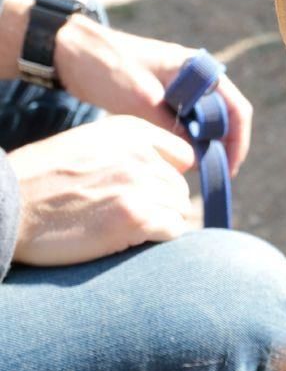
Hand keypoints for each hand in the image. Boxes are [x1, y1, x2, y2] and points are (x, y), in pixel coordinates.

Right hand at [9, 115, 194, 266]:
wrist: (3, 210)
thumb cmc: (39, 183)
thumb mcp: (86, 146)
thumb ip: (129, 150)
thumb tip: (173, 168)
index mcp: (129, 132)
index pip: (183, 156)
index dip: (168, 178)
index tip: (148, 191)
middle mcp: (139, 152)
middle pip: (179, 188)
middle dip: (160, 205)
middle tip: (122, 215)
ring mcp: (139, 183)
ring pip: (179, 210)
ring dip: (157, 223)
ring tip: (120, 227)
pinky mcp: (137, 216)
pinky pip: (173, 230)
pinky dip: (155, 239)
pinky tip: (124, 238)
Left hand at [55, 14, 252, 174]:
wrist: (71, 51)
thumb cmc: (105, 66)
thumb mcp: (139, 102)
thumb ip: (171, 129)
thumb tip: (199, 159)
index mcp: (197, 69)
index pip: (236, 108)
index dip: (238, 141)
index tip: (229, 167)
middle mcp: (198, 78)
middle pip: (227, 118)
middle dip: (224, 148)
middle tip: (213, 175)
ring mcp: (184, 88)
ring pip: (209, 123)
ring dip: (206, 147)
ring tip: (196, 171)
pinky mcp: (169, 98)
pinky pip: (190, 124)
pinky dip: (189, 142)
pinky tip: (179, 157)